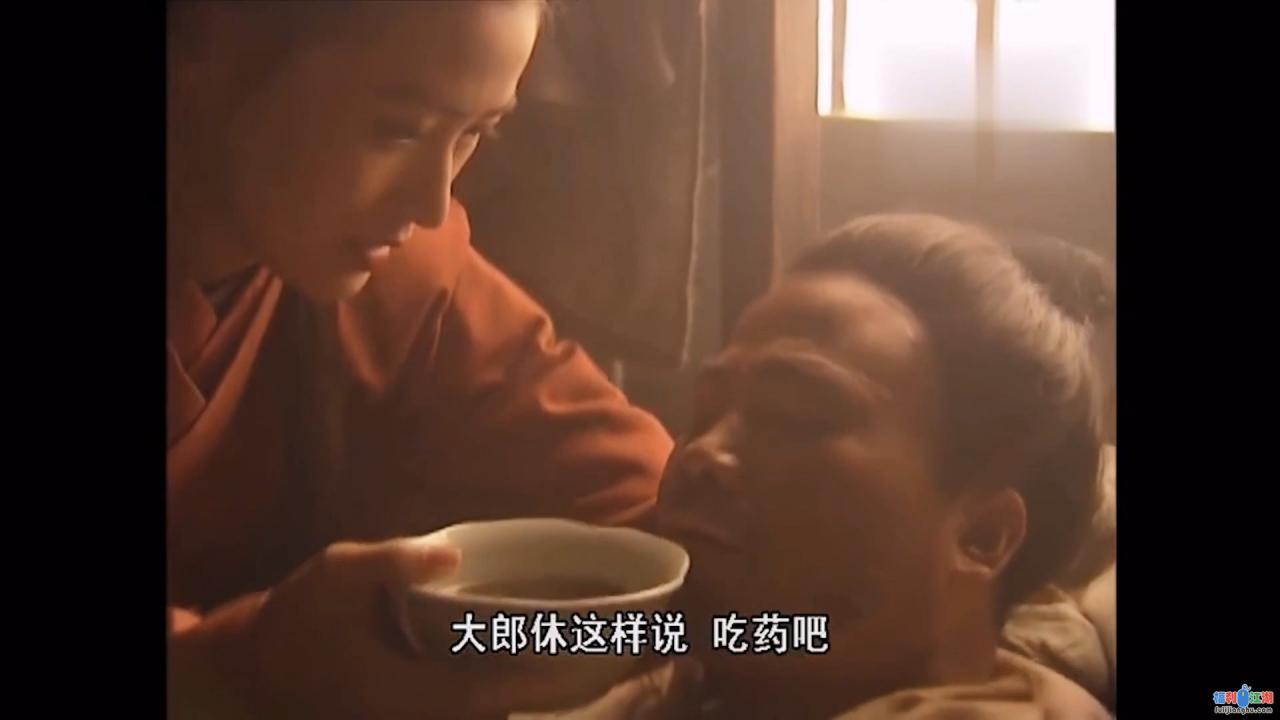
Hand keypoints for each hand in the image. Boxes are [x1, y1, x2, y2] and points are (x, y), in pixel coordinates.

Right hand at [249, 537, 583, 718]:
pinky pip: (473, 707)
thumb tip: (450, 554)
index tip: (583, 650)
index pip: (489, 693)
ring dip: (531, 688)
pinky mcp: (416, 712)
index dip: (539, 677)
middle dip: (549, 684)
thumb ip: (392, 563)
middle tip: (598, 646)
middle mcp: (418, 716)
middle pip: (498, 711)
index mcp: (405, 692)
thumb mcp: (338, 571)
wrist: (261, 658)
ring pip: (487, 713)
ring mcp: (416, 718)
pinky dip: (505, 688)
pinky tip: (532, 657)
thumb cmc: (302, 613)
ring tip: (579, 648)